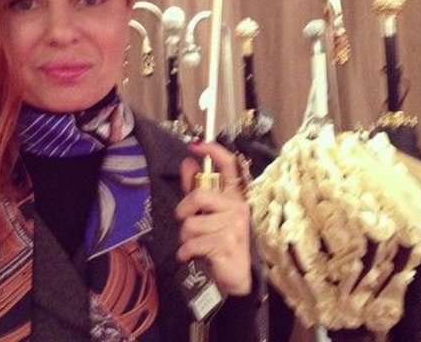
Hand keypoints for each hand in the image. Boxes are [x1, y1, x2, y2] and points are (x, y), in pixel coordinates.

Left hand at [175, 140, 251, 295]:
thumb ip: (195, 187)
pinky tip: (191, 255)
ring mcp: (234, 227)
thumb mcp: (207, 212)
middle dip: (183, 210)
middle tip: (185, 220)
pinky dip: (185, 252)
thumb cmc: (220, 239)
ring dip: (185, 237)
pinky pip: (193, 243)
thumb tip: (188, 161)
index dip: (212, 151)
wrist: (236, 276)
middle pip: (199, 195)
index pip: (229, 166)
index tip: (195, 145)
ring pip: (192, 224)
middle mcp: (237, 207)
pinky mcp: (227, 245)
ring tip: (194, 243)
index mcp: (233, 195)